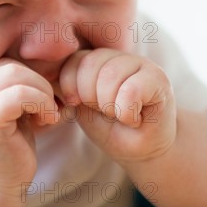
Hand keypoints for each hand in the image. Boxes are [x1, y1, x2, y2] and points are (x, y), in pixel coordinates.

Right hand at [0, 58, 58, 197]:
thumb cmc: (11, 148)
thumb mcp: (18, 109)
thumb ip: (23, 86)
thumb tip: (54, 59)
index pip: (8, 63)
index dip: (33, 77)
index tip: (44, 101)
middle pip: (12, 66)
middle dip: (40, 84)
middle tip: (50, 108)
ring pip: (16, 75)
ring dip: (42, 93)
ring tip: (48, 115)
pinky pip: (18, 94)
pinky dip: (40, 103)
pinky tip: (46, 121)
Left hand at [59, 49, 175, 163]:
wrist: (144, 150)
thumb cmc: (112, 128)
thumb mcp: (82, 106)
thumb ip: (69, 86)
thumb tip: (47, 74)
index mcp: (98, 59)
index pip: (74, 59)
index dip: (73, 88)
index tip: (84, 105)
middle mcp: (120, 55)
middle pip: (90, 66)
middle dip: (91, 99)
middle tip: (107, 112)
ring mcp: (141, 63)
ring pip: (110, 77)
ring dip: (110, 107)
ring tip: (121, 114)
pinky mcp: (158, 79)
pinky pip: (130, 91)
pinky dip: (127, 113)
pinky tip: (134, 118)